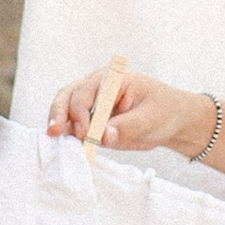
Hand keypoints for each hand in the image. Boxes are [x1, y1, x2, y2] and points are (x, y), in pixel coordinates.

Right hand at [43, 62, 211, 157]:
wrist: (171, 122)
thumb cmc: (164, 112)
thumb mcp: (151, 119)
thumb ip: (127, 127)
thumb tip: (104, 136)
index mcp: (113, 79)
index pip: (88, 90)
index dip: (81, 110)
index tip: (85, 132)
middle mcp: (97, 87)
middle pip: (69, 95)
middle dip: (60, 113)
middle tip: (54, 132)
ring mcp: (91, 103)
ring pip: (64, 108)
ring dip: (58, 123)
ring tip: (52, 139)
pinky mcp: (90, 120)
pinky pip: (71, 125)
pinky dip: (65, 134)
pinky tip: (62, 145)